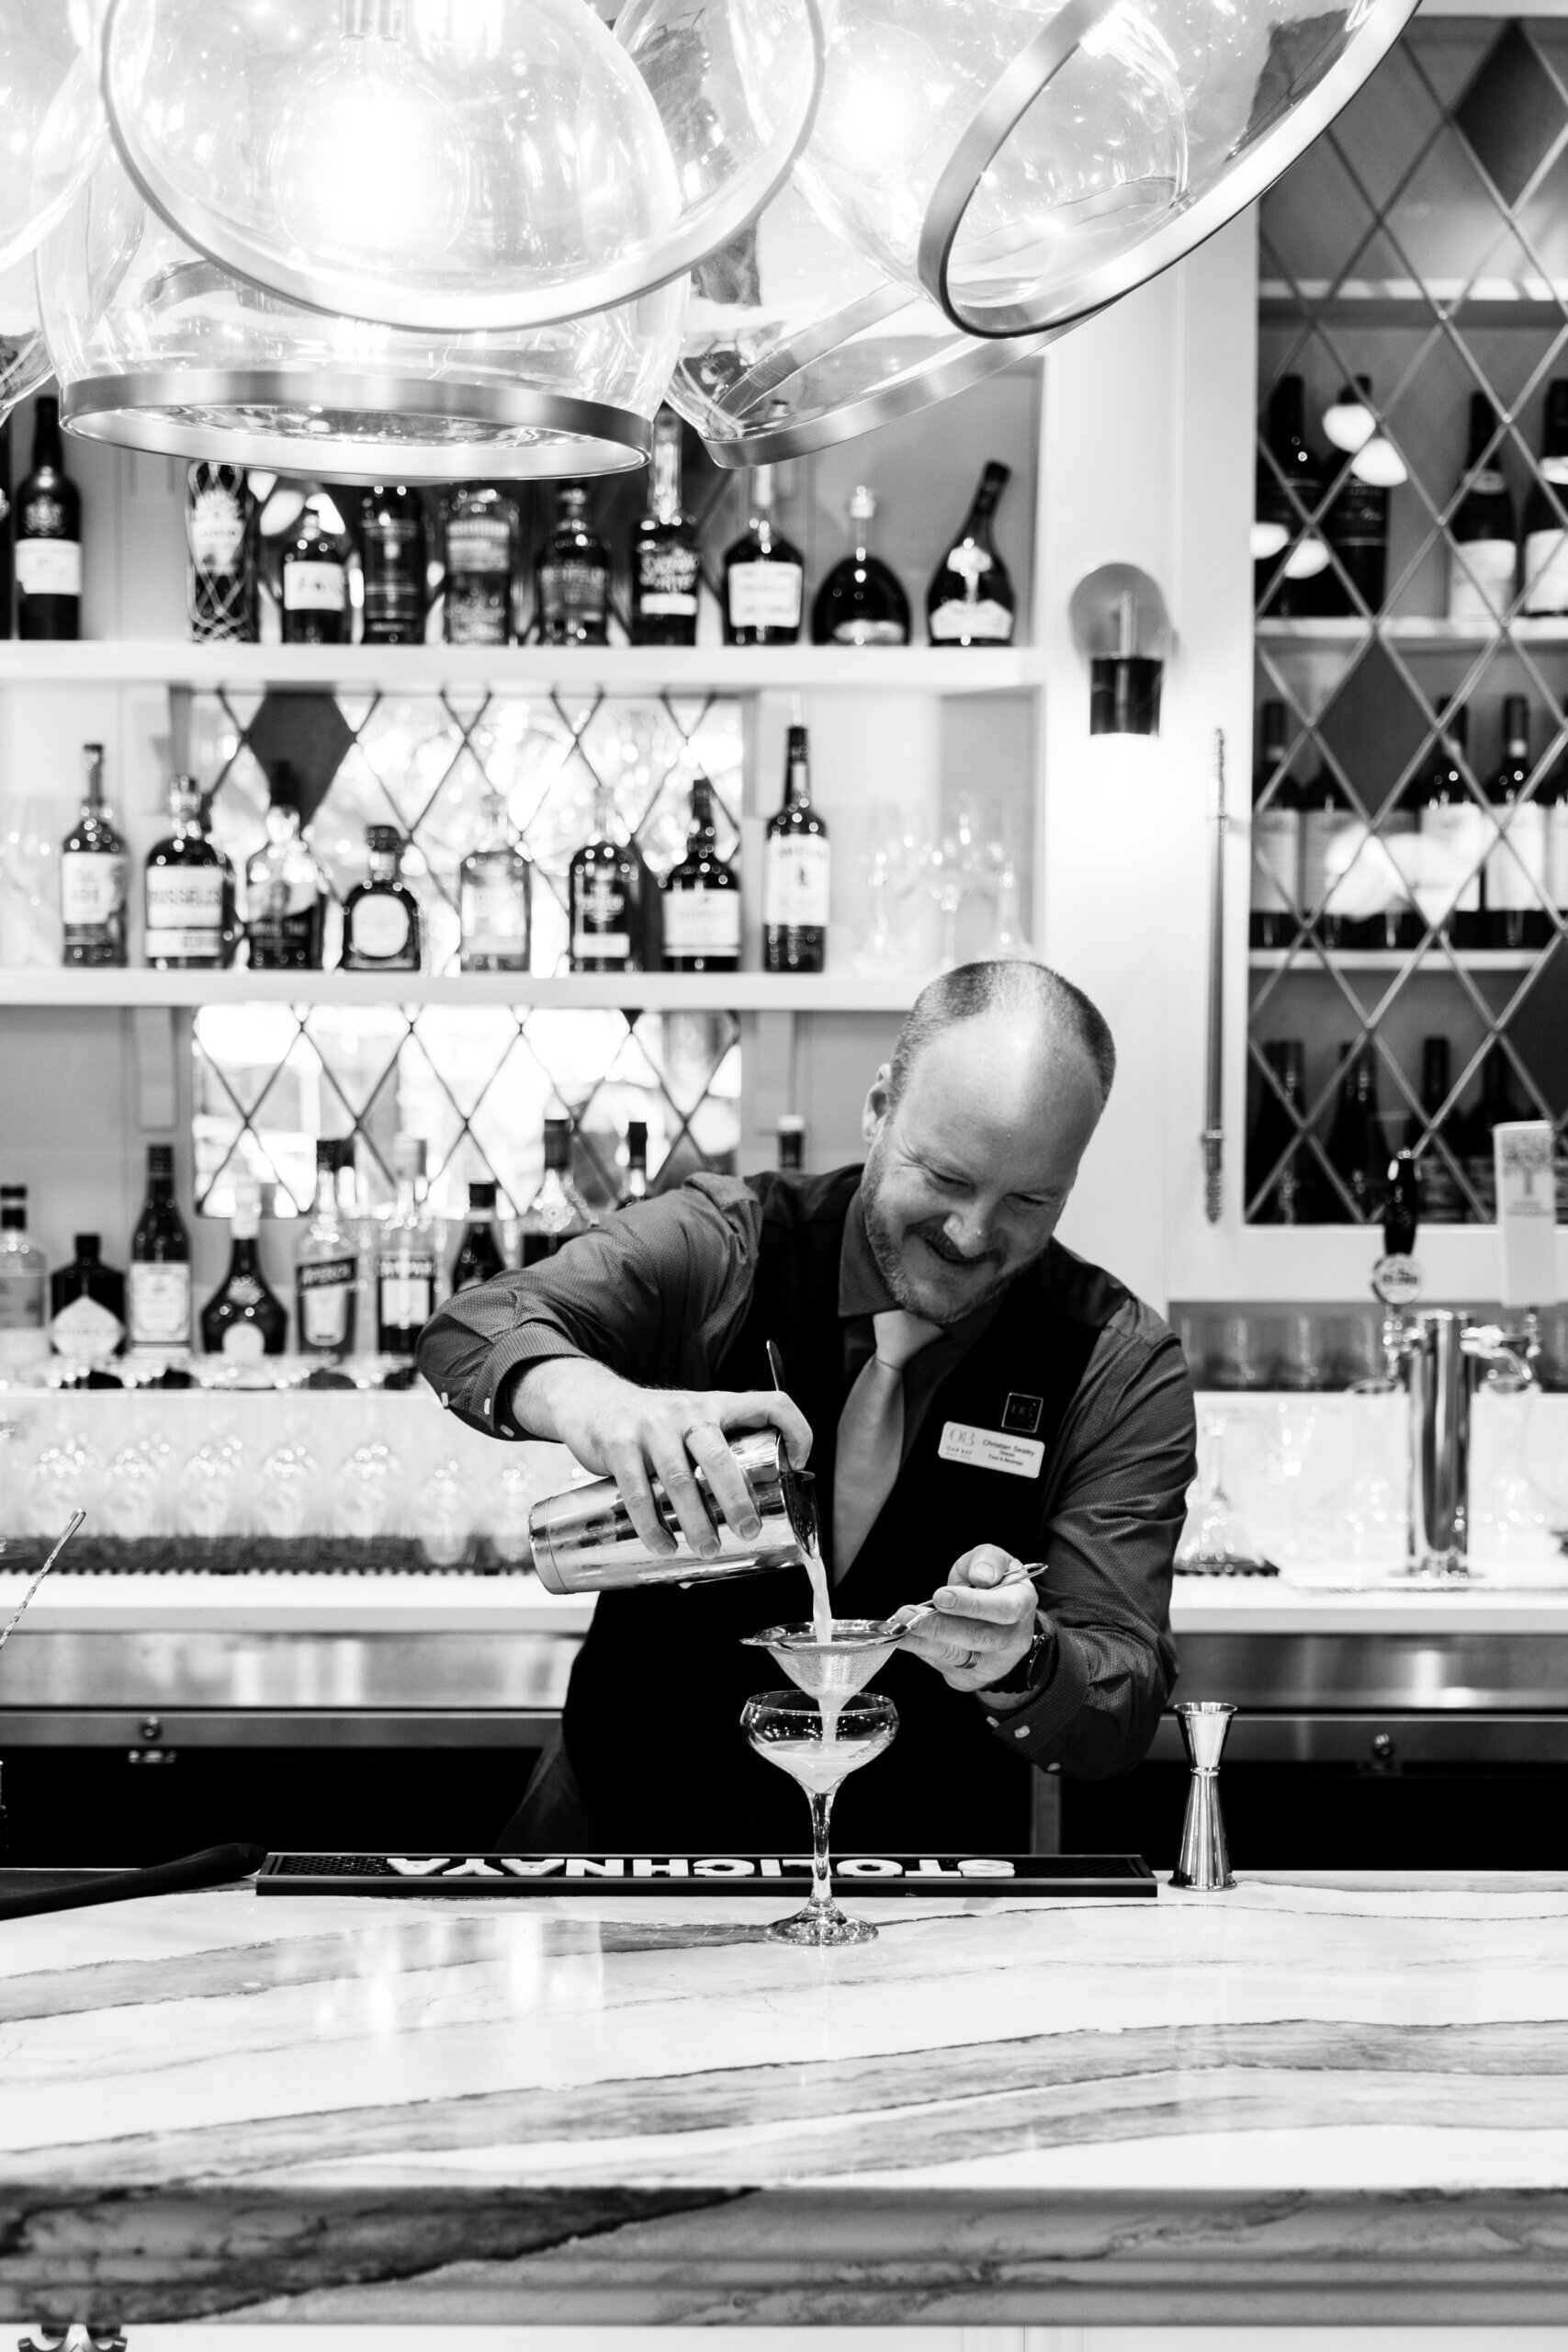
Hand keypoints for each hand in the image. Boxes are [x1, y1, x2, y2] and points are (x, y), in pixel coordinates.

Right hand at [514, 1359, 811, 1559]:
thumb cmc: (652, 1424)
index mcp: (716, 1405)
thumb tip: (742, 1517)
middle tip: (748, 1532)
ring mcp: (652, 1426)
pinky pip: (637, 1489)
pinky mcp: (618, 1442)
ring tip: (708, 1548)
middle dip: (737, 1499)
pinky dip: (651, 1524)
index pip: (769, 1403)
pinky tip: (663, 1544)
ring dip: (696, 1520)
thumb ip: (715, 1454)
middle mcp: (688, 1411)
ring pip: (679, 1478)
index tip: (800, 1461)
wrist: (590, 1400)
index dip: (795, 1428)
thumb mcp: (690, 1422)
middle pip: (719, 1456)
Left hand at [900, 1545, 1039, 1692]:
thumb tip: (981, 1576)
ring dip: (923, 1641)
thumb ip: (988, 1560)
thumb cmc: (993, 1584)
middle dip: (939, 1627)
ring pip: (957, 1655)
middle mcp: (1013, 1638)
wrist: (996, 1618)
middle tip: (908, 1614)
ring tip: (899, 1627)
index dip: (972, 1605)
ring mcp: (994, 1662)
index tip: (940, 1596)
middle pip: (978, 1638)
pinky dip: (922, 1650)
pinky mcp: (973, 1676)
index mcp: (1022, 1604)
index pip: (1003, 1609)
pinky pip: (944, 1665)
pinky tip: (907, 1638)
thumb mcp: (992, 1560)